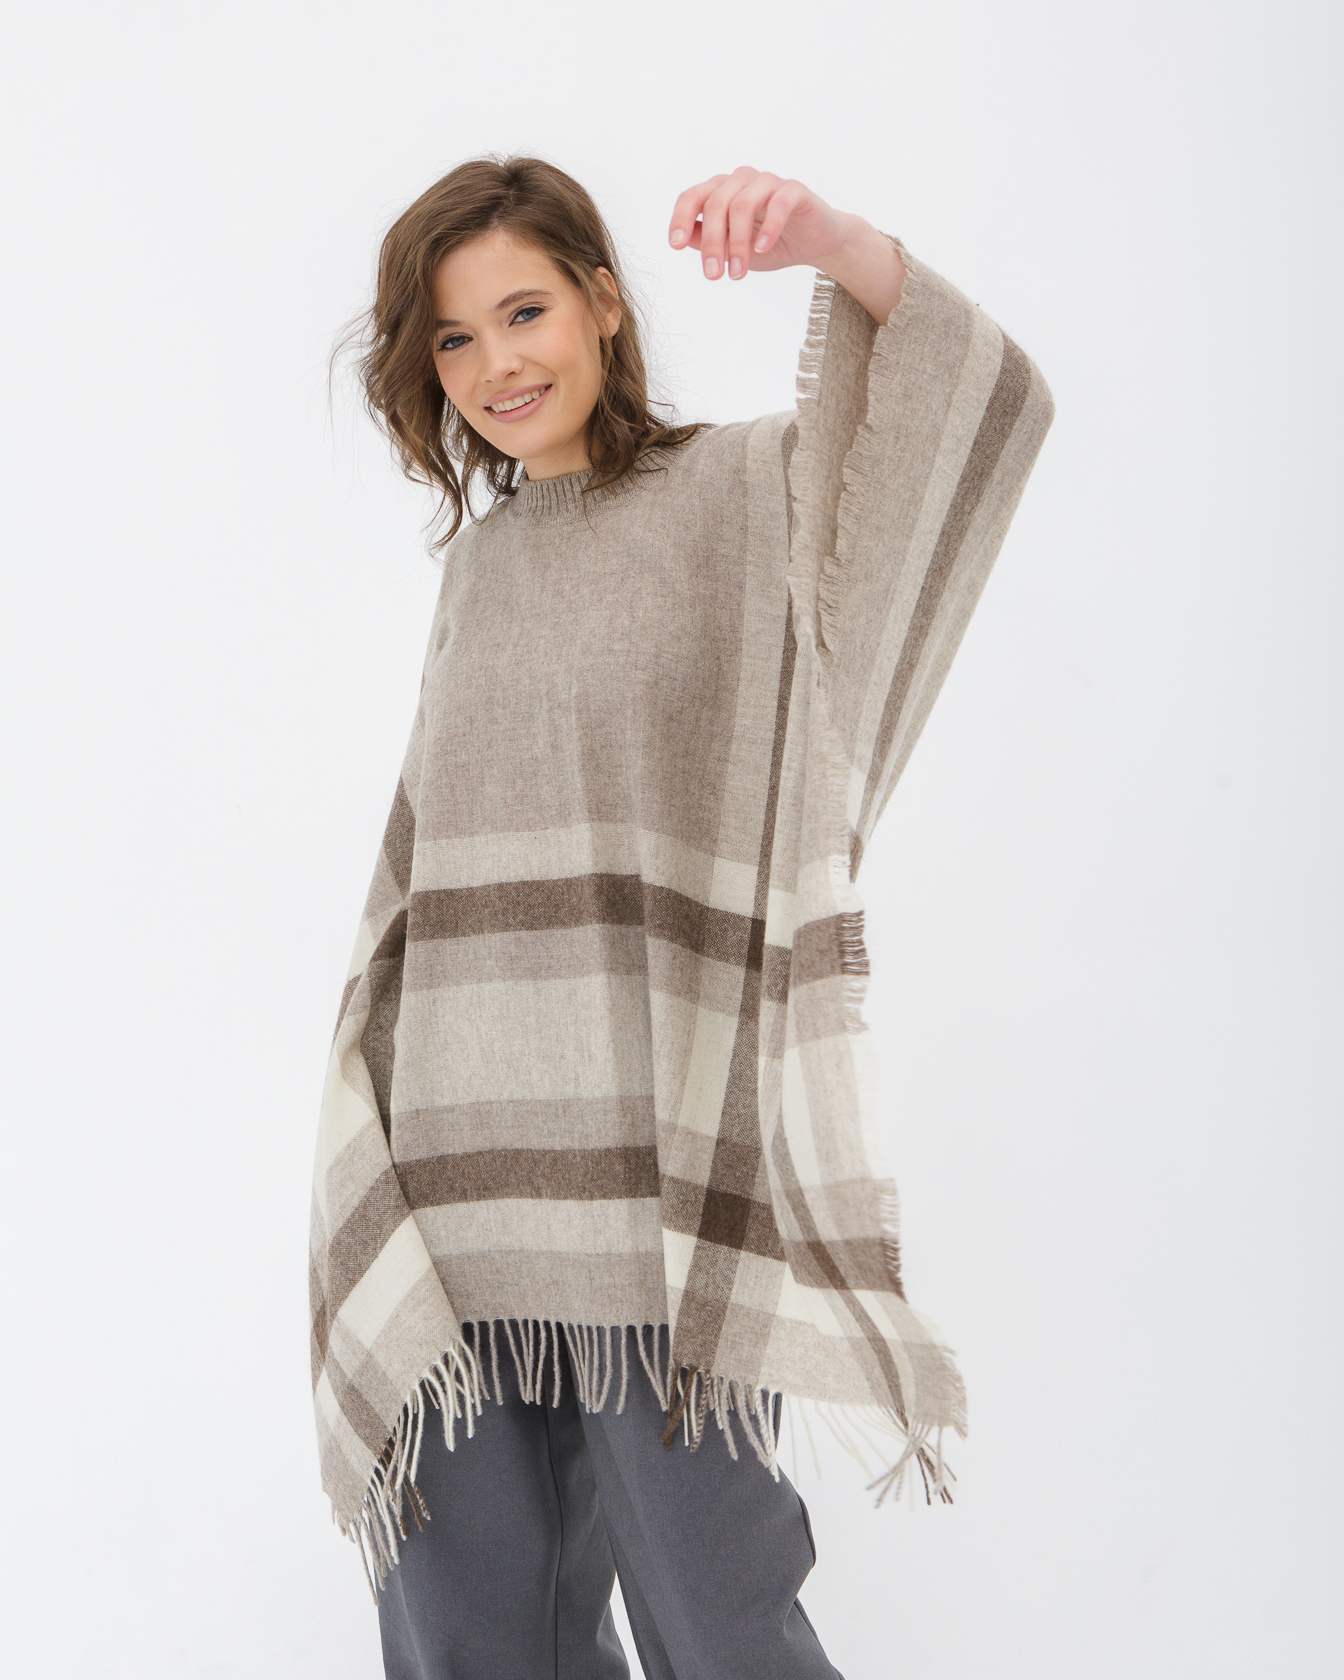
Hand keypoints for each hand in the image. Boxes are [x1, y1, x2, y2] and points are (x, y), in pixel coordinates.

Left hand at [668, 168, 851, 280]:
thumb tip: (683, 239)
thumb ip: (707, 241)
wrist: (814, 243)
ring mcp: (768, 182)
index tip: (676, 245)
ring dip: (737, 243)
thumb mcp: (732, 249)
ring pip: (742, 204)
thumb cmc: (768, 244)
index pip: (693, 196)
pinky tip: (762, 249)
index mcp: (722, 191)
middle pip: (716, 204)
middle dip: (712, 243)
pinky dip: (768, 227)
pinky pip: (778, 203)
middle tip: (713, 276)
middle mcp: (741, 180)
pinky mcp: (794, 190)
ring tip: (738, 274)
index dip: (681, 218)